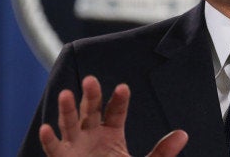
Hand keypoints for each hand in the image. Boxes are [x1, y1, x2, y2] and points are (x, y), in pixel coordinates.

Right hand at [38, 76, 187, 156]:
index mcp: (111, 132)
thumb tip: (183, 135)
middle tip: (91, 79)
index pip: (116, 111)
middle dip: (91, 95)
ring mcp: (75, 145)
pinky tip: (46, 129)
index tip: (124, 87)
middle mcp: (91, 134)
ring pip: (69, 124)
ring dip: (66, 109)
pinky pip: (53, 148)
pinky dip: (48, 139)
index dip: (119, 99)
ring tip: (66, 93)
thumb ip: (163, 151)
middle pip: (91, 110)